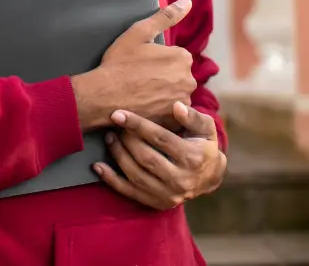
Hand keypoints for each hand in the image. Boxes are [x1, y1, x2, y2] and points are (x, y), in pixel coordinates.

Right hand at [71, 0, 196, 130]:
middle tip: (140, 79)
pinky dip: (161, 110)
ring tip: (142, 94)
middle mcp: (189, 80)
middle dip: (163, 77)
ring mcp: (182, 102)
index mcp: (182, 57)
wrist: (104, 95)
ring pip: (175, 94)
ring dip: (163, 94)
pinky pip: (171, 113)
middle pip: (178, 76)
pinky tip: (146, 107)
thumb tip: (187, 1)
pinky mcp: (173, 121)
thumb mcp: (139, 32)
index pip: (176, 57)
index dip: (158, 60)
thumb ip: (166, 16)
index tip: (142, 64)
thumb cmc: (120, 62)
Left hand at [94, 102, 226, 209]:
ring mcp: (169, 195)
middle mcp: (181, 180)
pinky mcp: (158, 203)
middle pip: (145, 158)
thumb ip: (192, 116)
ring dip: (118, 155)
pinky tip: (98, 166)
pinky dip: (112, 180)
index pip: (160, 139)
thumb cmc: (203, 144)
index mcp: (192, 158)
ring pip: (136, 175)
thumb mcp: (206, 127)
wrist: (210, 176)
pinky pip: (131, 193)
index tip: (118, 114)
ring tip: (109, 138)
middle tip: (113, 125)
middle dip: (126, 140)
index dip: (138, 125)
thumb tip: (176, 106)